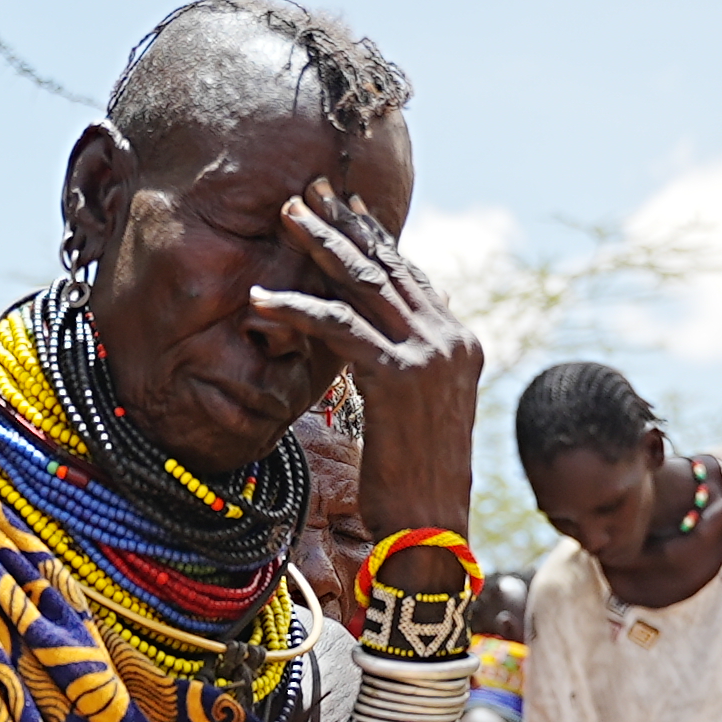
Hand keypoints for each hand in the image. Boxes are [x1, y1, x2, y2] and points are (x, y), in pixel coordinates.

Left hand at [253, 179, 482, 547]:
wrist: (433, 531)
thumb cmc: (415, 485)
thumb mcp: (416, 415)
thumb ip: (402, 368)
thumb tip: (376, 344)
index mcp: (460, 344)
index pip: (412, 277)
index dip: (376, 240)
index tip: (346, 208)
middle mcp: (453, 340)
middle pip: (389, 267)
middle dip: (346, 224)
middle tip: (309, 190)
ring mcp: (430, 355)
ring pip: (365, 284)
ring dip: (321, 245)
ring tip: (285, 216)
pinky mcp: (398, 377)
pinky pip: (339, 329)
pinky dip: (296, 309)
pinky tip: (260, 300)